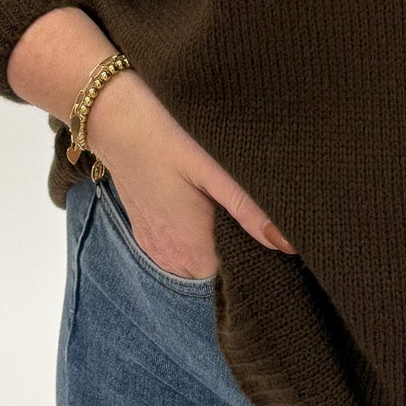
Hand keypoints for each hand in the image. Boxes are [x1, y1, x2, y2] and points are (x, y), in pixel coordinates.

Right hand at [85, 68, 295, 279]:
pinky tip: (199, 218)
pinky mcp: (142, 235)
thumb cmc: (169, 143)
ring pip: (193, 269)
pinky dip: (188, 246)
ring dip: (210, 253)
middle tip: (250, 224)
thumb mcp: (214, 172)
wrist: (118, 126)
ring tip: (226, 220)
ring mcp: (153, 249)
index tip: (270, 245)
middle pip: (213, 277)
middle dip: (233, 258)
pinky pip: (172, 257)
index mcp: (193, 249)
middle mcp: (171, 259)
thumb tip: (287, 243)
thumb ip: (249, 210)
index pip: (234, 279)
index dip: (254, 263)